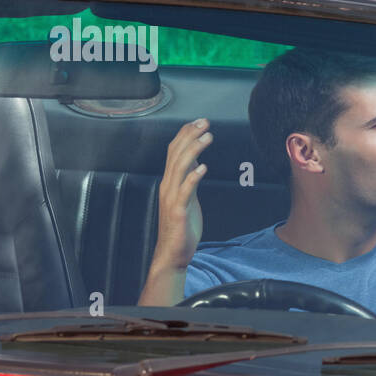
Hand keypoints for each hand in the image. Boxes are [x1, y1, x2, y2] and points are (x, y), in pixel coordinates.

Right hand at [151, 118, 211, 270]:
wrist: (173, 253)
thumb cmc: (181, 226)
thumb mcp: (187, 197)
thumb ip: (188, 179)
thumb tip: (196, 161)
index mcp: (169, 182)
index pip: (174, 151)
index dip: (185, 135)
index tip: (199, 122)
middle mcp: (168, 187)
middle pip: (176, 154)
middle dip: (190, 136)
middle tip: (205, 123)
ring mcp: (172, 199)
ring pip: (180, 168)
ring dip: (194, 150)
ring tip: (207, 138)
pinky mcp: (179, 211)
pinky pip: (185, 191)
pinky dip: (193, 177)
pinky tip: (203, 168)